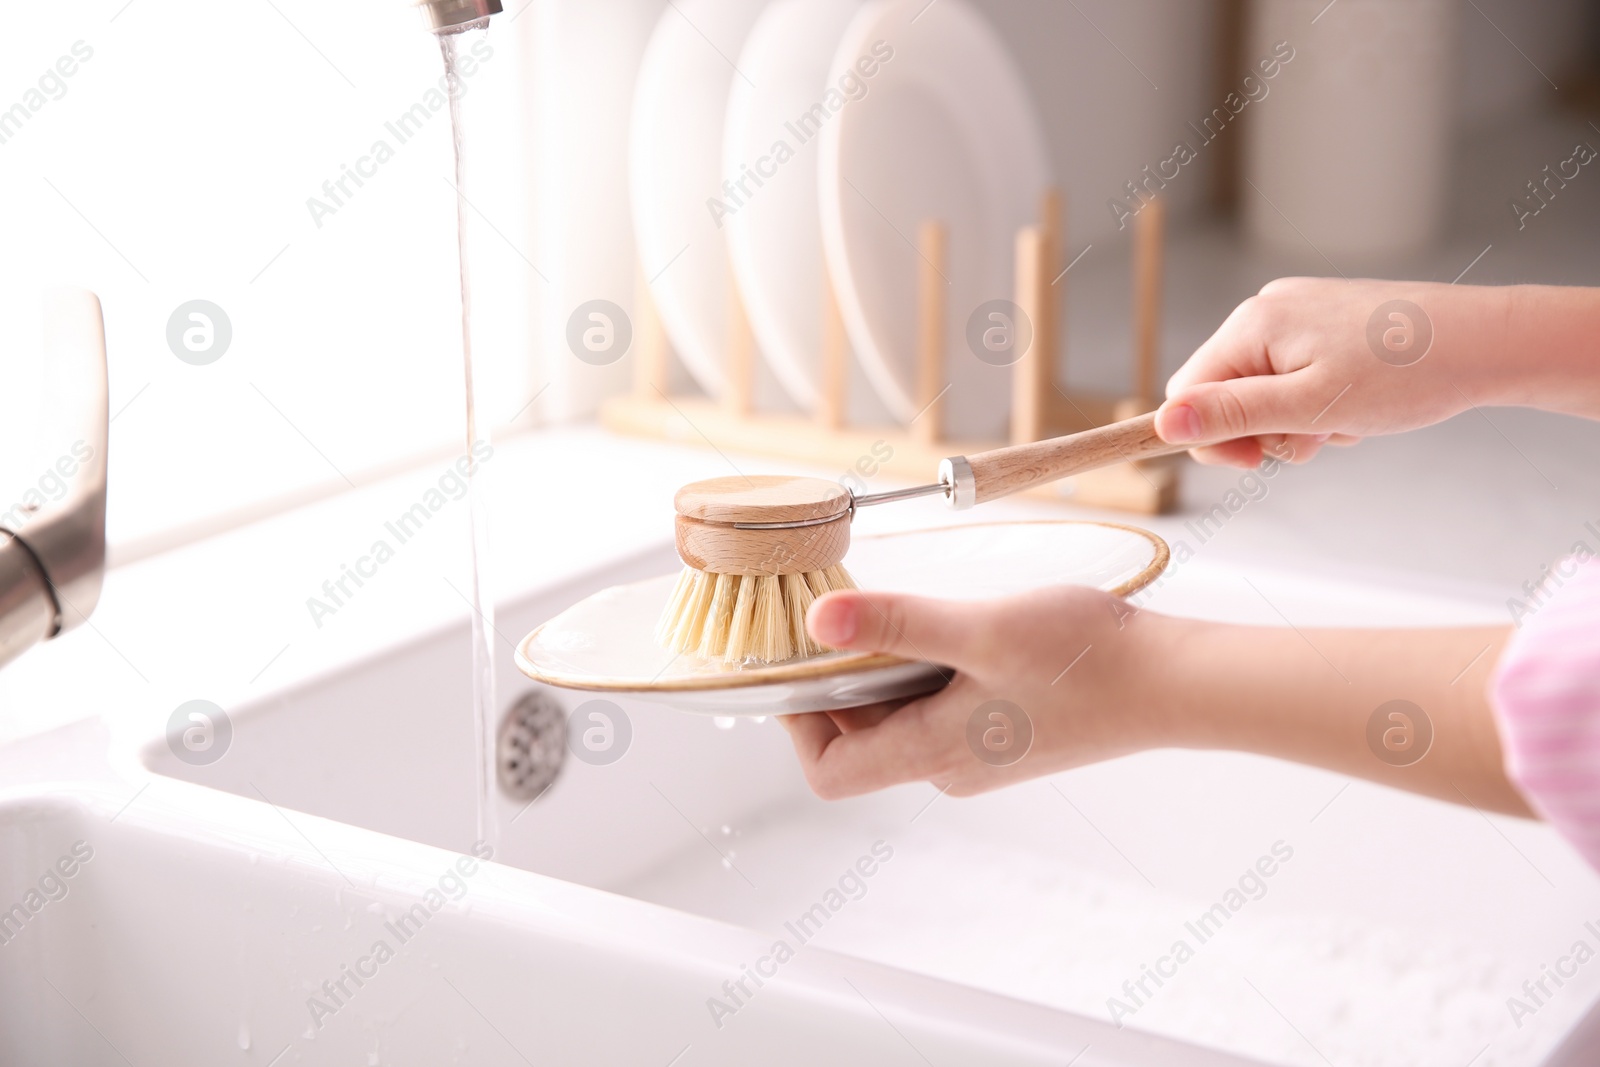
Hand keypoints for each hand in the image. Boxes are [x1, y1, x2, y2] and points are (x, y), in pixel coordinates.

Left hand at [779, 586, 1173, 798]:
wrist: (1175, 683)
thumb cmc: (1088, 660)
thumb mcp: (981, 628)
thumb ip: (897, 624)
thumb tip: (817, 623)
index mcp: (934, 753)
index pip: (830, 768)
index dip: (799, 720)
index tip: (799, 656)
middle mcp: (950, 764)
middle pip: (859, 739)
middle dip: (838, 682)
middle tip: (842, 614)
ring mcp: (981, 751)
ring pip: (900, 718)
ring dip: (884, 670)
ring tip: (895, 612)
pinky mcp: (1007, 730)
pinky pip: (939, 707)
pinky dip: (924, 669)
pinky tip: (948, 625)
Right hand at [1153, 278, 1508, 467]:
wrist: (1488, 342)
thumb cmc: (1408, 373)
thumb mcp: (1310, 408)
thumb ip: (1232, 416)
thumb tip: (1161, 425)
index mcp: (1252, 324)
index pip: (1187, 393)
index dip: (1212, 438)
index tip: (1256, 463)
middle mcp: (1266, 310)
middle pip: (1222, 392)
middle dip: (1260, 430)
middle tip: (1314, 441)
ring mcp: (1297, 314)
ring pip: (1259, 391)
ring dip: (1293, 422)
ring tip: (1344, 422)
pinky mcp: (1324, 323)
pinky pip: (1291, 377)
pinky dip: (1314, 404)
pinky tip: (1355, 407)